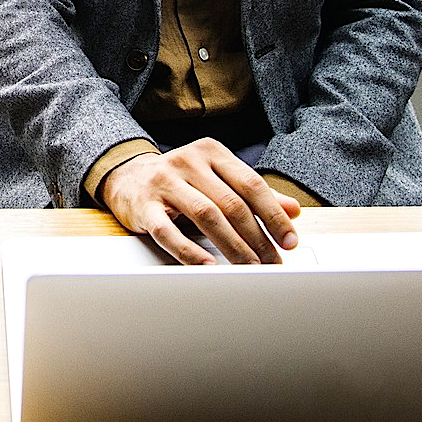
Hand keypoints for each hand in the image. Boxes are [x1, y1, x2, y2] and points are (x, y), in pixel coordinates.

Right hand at [97, 142, 300, 265]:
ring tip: (249, 269)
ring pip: (206, 216)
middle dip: (257, 238)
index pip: (251, 184)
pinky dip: (191, 252)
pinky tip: (208, 267)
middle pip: (231, 204)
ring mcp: (164, 182)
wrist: (127, 177)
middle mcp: (188, 161)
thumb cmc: (180, 182)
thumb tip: (293, 211)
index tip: (290, 241)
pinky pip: (169, 232)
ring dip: (232, 247)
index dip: (274, 215)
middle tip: (272, 263)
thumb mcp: (217, 180)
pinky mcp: (144, 205)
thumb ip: (253, 194)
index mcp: (211, 152)